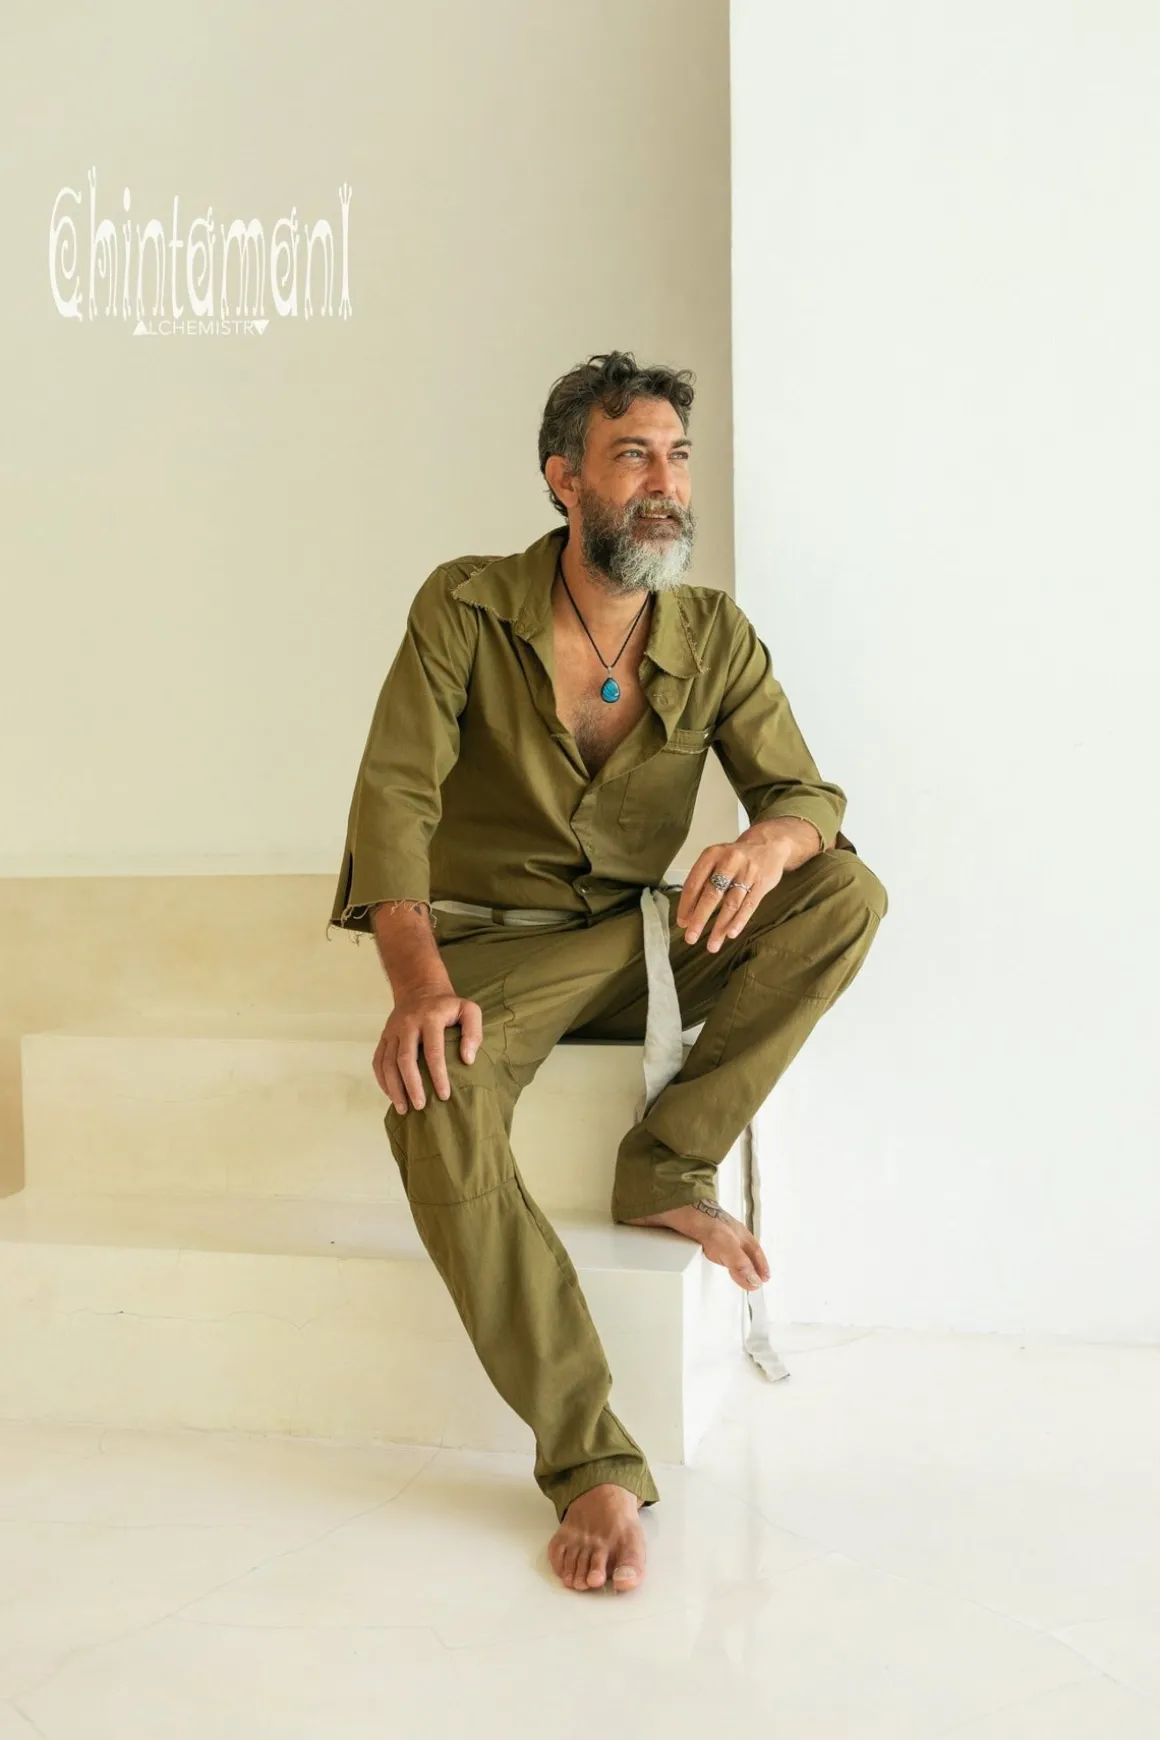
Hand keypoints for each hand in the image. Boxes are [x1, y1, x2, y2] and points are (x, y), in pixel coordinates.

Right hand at [373, 987, 482, 1112]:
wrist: (419, 988)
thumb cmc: (448, 1006)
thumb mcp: (468, 1010)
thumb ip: (473, 1032)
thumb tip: (468, 1059)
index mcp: (430, 1018)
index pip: (433, 1051)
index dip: (438, 1075)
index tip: (444, 1095)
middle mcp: (407, 1024)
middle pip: (405, 1059)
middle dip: (412, 1085)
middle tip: (421, 1106)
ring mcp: (392, 1031)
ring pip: (387, 1062)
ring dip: (394, 1087)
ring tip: (403, 1109)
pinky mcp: (384, 1037)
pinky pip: (378, 1061)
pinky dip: (382, 1080)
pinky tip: (392, 1095)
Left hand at [676, 828, 797, 952]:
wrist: (769, 844)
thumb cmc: (736, 857)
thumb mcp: (716, 859)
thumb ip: (703, 881)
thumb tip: (688, 913)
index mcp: (712, 855)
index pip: (694, 883)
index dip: (686, 905)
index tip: (682, 923)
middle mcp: (729, 862)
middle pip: (711, 894)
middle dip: (700, 919)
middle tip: (691, 937)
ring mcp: (747, 873)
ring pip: (731, 904)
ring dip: (719, 927)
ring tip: (712, 945)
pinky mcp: (762, 883)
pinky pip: (749, 905)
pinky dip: (739, 921)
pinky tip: (730, 934)